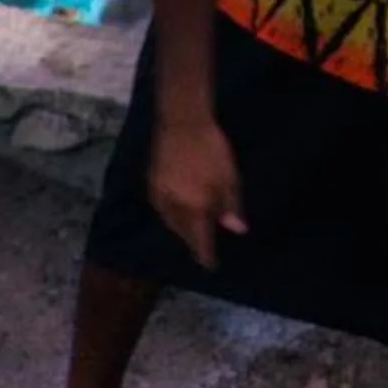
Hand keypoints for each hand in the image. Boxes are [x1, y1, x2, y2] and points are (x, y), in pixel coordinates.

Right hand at [148, 114, 245, 269]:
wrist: (181, 122)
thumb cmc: (211, 149)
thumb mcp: (229, 178)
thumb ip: (231, 206)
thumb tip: (236, 230)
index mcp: (194, 209)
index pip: (199, 241)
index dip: (206, 255)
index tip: (211, 265)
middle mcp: (173, 209)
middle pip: (182, 234)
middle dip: (193, 241)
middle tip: (202, 246)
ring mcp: (159, 197)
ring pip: (170, 222)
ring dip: (181, 229)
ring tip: (190, 230)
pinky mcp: (151, 184)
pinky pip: (162, 209)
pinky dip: (171, 215)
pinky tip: (177, 210)